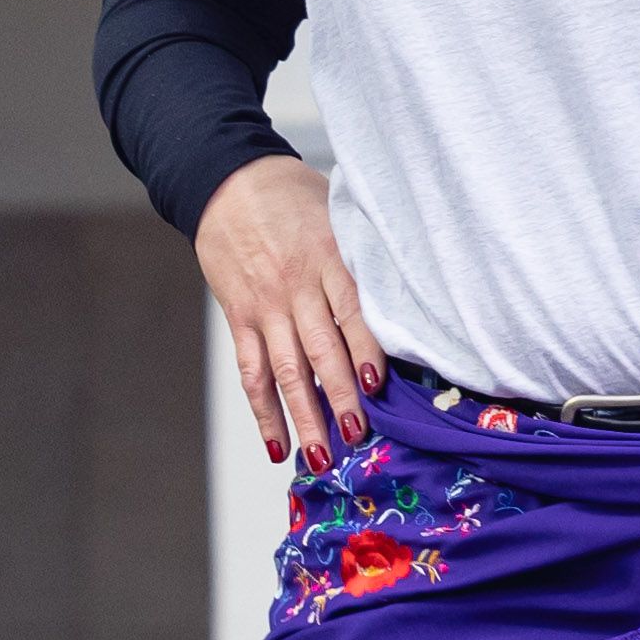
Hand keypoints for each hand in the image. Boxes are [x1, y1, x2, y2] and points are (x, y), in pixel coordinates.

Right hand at [197, 154, 386, 464]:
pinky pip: (252, 371)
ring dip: (303, 417)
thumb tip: (411, 299)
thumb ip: (365, 257)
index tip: (377, 384)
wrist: (228, 181)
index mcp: (328, 258)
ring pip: (286, 370)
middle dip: (339, 397)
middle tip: (356, 436)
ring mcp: (265, 306)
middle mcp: (295, 287)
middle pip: (319, 349)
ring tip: (320, 457)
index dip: (364, 348)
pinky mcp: (240, 317)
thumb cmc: (296, 199)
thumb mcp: (339, 214)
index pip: (350, 310)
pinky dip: (264, 411)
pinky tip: (277, 445)